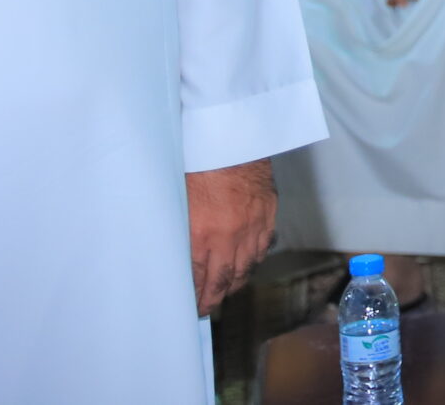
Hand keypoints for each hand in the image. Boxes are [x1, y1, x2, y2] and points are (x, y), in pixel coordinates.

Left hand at [185, 157, 275, 313]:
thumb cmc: (199, 164)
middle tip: (207, 307)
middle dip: (214, 297)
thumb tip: (176, 254)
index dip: (194, 296)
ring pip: (247, 266)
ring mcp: (252, 225)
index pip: (197, 277)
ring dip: (235, 282)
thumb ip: (180, 231)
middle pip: (224, 279)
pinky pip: (263, 246)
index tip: (190, 305)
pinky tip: (247, 264)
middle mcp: (229, 235)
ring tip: (226, 290)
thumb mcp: (177, 201)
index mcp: (202, 233)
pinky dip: (254, 260)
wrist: (232, 137)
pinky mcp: (268, 212)